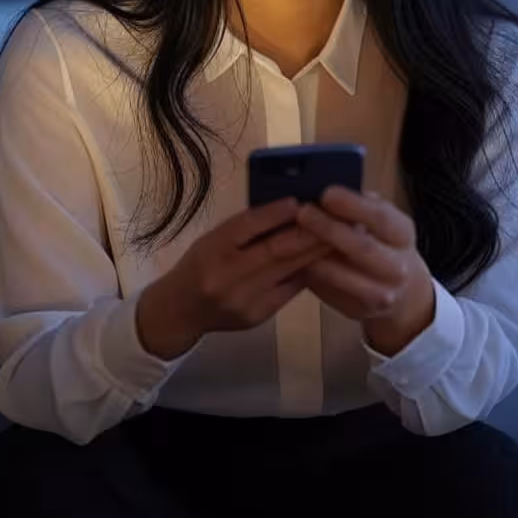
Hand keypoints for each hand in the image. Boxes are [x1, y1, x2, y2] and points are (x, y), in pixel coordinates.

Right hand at [136, 197, 330, 359]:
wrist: (181, 310)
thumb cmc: (200, 264)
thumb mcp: (213, 239)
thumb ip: (245, 227)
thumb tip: (289, 208)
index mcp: (212, 248)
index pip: (247, 226)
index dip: (275, 213)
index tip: (300, 201)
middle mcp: (227, 275)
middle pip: (274, 251)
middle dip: (307, 233)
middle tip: (334, 218)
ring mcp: (244, 299)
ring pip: (287, 271)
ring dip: (314, 252)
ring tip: (336, 236)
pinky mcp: (258, 316)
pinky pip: (289, 290)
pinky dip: (307, 272)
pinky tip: (324, 260)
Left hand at [293, 187, 435, 354]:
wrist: (403, 292)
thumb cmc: (380, 243)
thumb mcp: (378, 222)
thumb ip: (357, 207)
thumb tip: (324, 189)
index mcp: (402, 233)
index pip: (381, 216)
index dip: (353, 205)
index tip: (327, 193)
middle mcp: (399, 265)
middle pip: (362, 247)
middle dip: (329, 229)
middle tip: (302, 212)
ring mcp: (383, 293)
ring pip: (344, 275)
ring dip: (314, 256)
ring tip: (290, 237)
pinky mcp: (362, 310)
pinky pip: (331, 292)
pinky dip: (313, 275)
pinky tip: (294, 260)